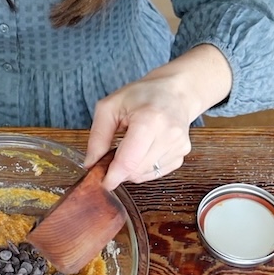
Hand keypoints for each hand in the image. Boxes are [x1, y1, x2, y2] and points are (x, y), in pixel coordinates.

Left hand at [85, 44, 231, 189]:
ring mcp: (179, 146)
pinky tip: (144, 149)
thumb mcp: (110, 107)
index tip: (102, 182)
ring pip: (144, 175)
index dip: (112, 176)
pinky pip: (155, 173)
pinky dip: (144, 167)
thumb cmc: (142, 95)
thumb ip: (97, 137)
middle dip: (119, 170)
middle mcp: (169, 135)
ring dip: (131, 168)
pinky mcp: (182, 154)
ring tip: (130, 145)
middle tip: (112, 154)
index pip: (128, 161)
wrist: (175, 92)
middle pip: (135, 171)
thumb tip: (91, 164)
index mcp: (150, 120)